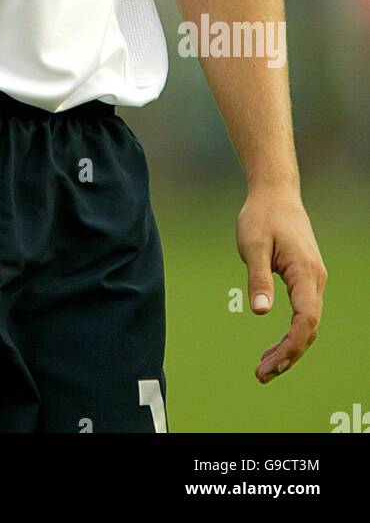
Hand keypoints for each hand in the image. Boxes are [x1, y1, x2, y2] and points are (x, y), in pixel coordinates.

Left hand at [236, 189, 326, 383]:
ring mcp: (313, 280)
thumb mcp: (253, 245)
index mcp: (305, 272)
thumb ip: (257, 278)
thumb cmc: (261, 217)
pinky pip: (302, 314)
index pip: (306, 319)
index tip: (271, 365)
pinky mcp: (305, 279)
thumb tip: (260, 311)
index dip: (292, 346)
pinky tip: (272, 348)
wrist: (275, 194)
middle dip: (288, 355)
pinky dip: (289, 334)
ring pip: (307, 324)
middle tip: (261, 375)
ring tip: (263, 369)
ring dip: (288, 348)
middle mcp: (315, 279)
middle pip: (309, 328)